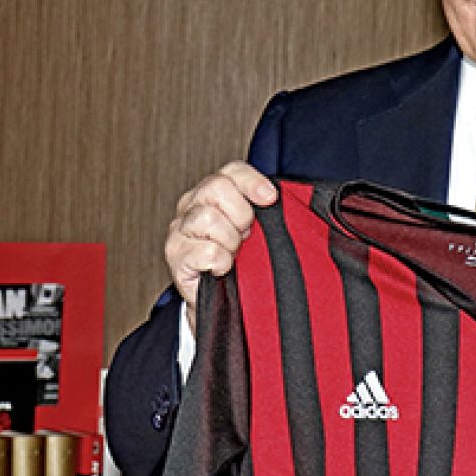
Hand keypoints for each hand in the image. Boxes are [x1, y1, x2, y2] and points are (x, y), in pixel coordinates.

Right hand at [164, 161, 277, 329]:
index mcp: (213, 194)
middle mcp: (192, 206)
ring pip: (208, 218)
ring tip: (234, 253)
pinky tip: (224, 268)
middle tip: (246, 234)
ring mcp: (179, 231)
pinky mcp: (176, 256)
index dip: (252, 181)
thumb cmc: (244, 263)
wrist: (226, 304)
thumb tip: (299, 202)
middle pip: (216, 187)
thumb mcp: (259, 232)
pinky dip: (221, 262)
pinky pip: (207, 251)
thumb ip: (268, 212)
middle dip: (241, 213)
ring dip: (230, 241)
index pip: (231, 171)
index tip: (270, 198)